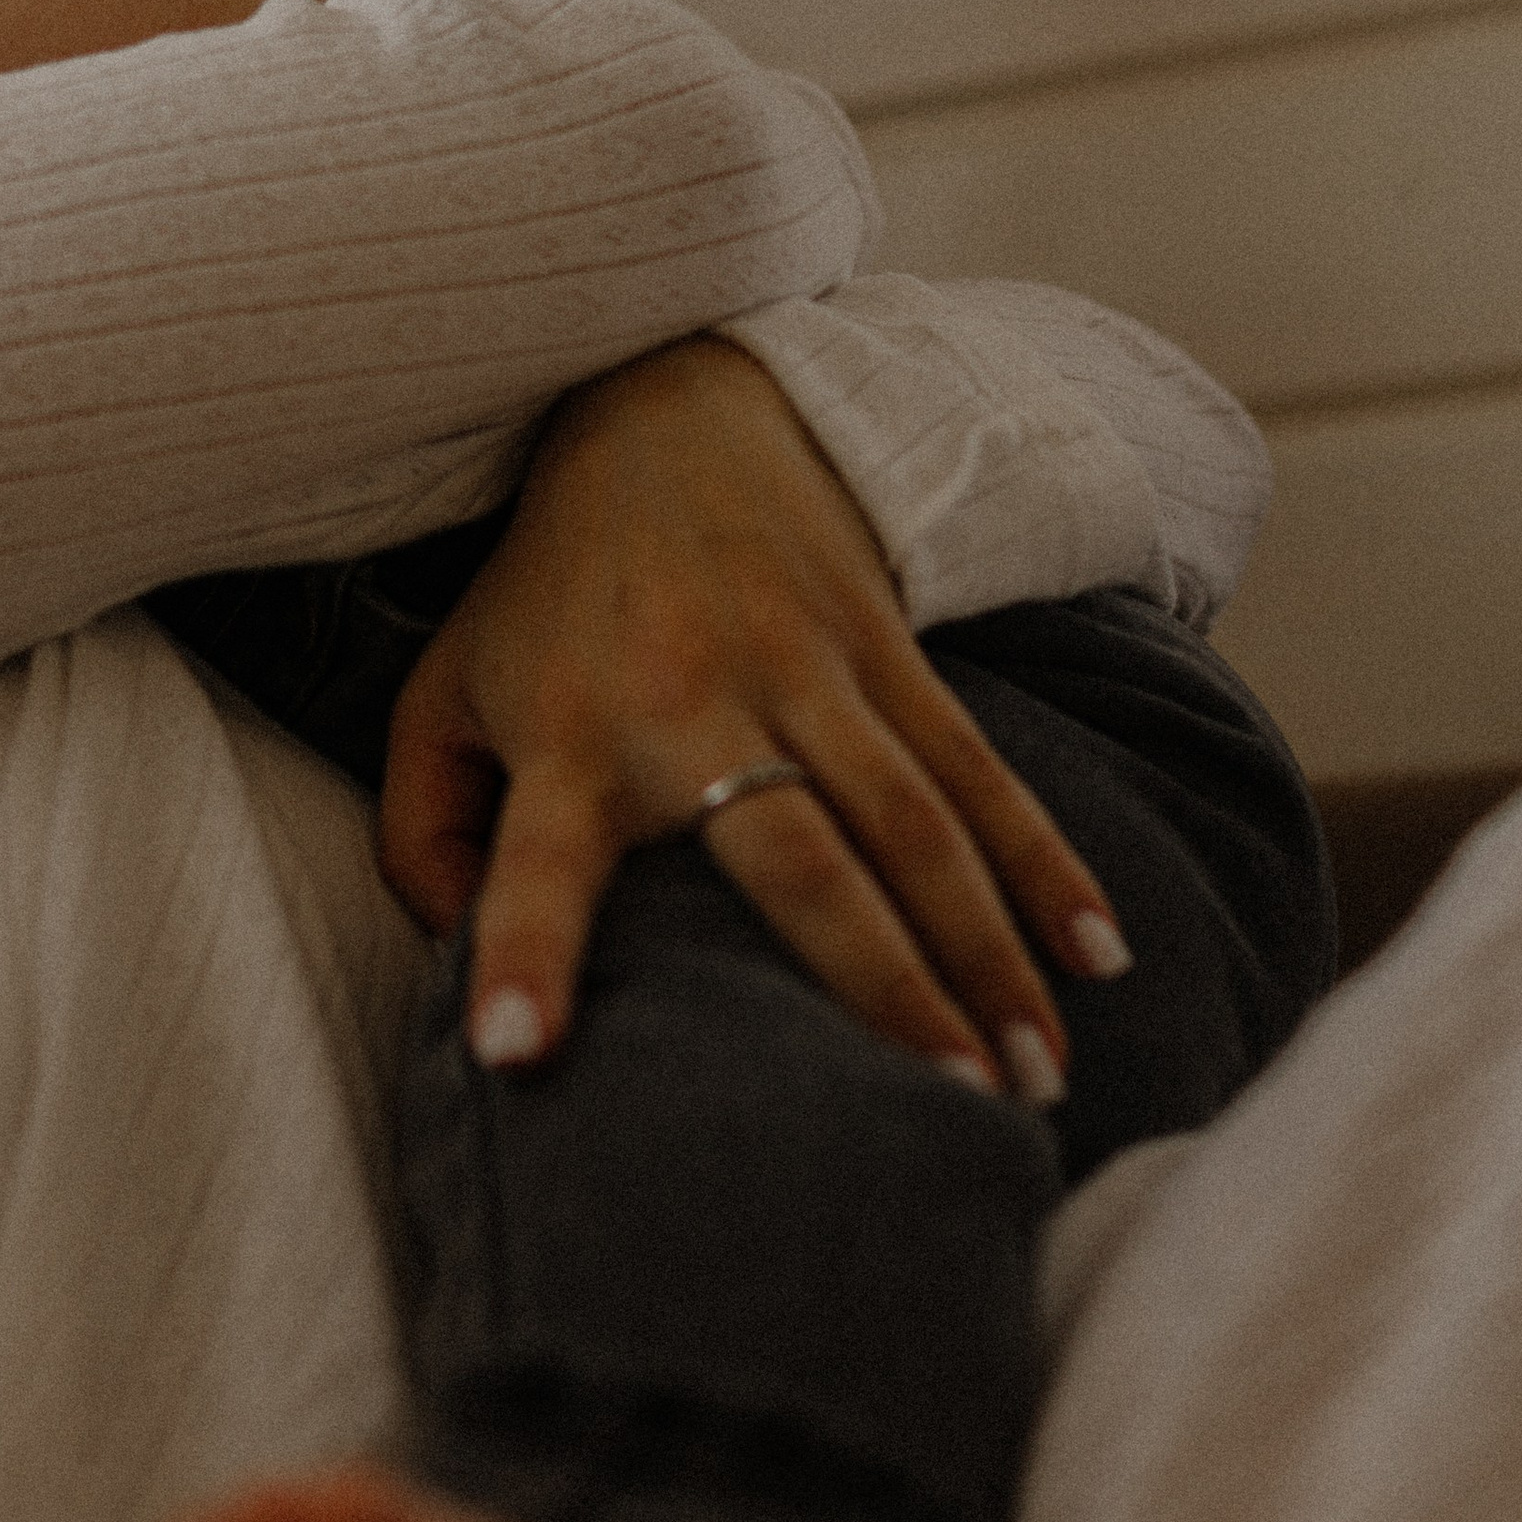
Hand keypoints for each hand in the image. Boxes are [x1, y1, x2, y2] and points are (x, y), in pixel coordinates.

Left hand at [375, 337, 1126, 1099]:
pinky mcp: (886, 647)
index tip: (515, 1054)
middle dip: (874, 985)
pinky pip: (979, 769)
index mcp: (568, 736)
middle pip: (797, 859)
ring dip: (982, 955)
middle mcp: (692, 706)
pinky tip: (1099, 959)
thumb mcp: (441, 695)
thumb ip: (422, 837)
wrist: (665, 410)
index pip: (530, 859)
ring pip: (914, 826)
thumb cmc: (544, 593)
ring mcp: (806, 671)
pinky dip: (1045, 863)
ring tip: (1029, 1085)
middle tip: (938, 1112)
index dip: (522, 949)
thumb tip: (460, 968)